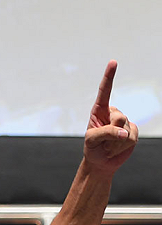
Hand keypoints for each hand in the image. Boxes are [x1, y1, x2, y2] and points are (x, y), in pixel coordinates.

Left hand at [83, 60, 137, 176]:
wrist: (101, 162)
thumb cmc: (92, 149)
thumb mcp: (91, 140)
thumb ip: (105, 133)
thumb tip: (123, 132)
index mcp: (99, 110)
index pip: (104, 91)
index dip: (109, 77)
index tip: (113, 62)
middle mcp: (113, 113)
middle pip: (119, 117)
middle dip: (111, 133)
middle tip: (103, 142)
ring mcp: (124, 122)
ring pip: (125, 130)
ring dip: (115, 143)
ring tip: (108, 146)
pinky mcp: (132, 131)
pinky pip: (132, 137)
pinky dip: (122, 146)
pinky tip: (116, 148)